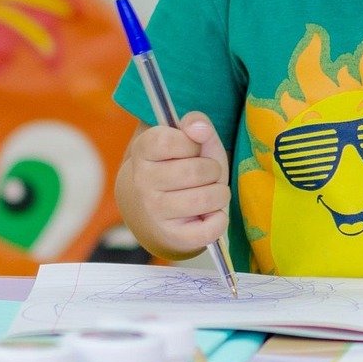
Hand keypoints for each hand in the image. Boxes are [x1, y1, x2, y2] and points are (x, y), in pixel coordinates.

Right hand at [120, 112, 230, 256]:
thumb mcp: (185, 142)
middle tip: (206, 175)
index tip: (190, 150)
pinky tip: (209, 215)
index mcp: (143, 151)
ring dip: (219, 194)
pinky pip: (211, 229)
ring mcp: (154, 212)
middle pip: (199, 171)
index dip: (192, 144)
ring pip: (209, 198)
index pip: (173, 140)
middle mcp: (142, 182)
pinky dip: (219, 220)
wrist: (148, 212)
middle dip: (213, 170)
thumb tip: (200, 128)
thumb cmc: (175, 169)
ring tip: (209, 194)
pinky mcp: (172, 237)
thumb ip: (196, 125)